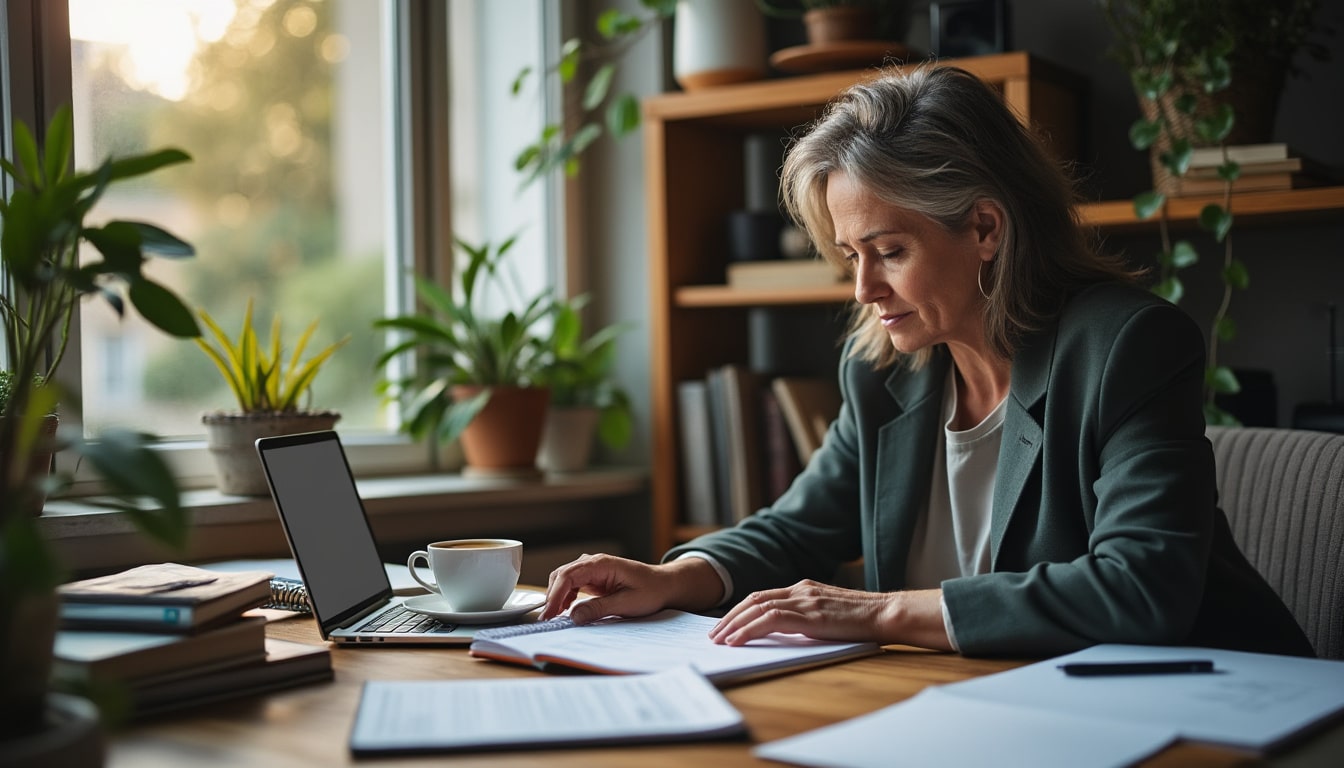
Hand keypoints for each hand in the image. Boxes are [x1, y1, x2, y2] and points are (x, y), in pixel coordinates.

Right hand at [539, 553, 720, 623]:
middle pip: (562, 575)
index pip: (569, 576)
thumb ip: (599, 609)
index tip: (549, 613)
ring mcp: (592, 569)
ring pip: (564, 579)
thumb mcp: (627, 603)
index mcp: (601, 564)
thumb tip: (573, 616)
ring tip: (555, 617)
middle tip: (548, 619)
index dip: (555, 595)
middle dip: (552, 596)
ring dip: (557, 597)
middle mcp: (594, 563)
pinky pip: (572, 585)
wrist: (664, 585)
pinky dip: (565, 597)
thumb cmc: (651, 591)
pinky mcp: (594, 578)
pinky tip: (566, 610)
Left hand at [708, 580, 950, 649]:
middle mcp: (800, 589)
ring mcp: (804, 599)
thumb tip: (785, 633)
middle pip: (753, 599)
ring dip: (734, 624)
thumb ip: (807, 618)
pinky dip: (749, 629)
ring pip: (757, 608)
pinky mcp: (809, 614)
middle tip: (713, 634)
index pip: (763, 595)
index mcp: (804, 588)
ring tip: (719, 640)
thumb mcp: (828, 614)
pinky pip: (770, 619)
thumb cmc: (862, 620)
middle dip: (730, 617)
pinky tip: (737, 640)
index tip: (725, 624)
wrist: (886, 614)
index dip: (740, 610)